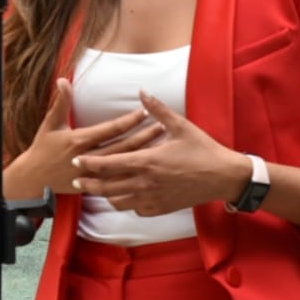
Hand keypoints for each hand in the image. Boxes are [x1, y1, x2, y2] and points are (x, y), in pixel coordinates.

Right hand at [1, 78, 158, 198]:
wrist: (34, 179)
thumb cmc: (43, 148)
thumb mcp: (51, 124)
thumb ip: (61, 102)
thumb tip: (62, 79)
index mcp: (78, 141)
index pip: (109, 130)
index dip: (128, 121)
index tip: (144, 112)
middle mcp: (87, 158)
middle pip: (122, 147)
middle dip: (143, 137)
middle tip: (162, 126)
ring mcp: (92, 175)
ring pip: (123, 164)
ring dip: (143, 153)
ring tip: (160, 143)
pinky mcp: (94, 186)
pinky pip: (119, 179)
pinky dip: (135, 171)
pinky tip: (149, 164)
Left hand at [71, 91, 246, 214]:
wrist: (222, 177)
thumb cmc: (202, 150)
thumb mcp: (180, 126)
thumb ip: (158, 109)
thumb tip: (142, 91)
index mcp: (146, 161)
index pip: (107, 164)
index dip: (89, 163)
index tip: (76, 160)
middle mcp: (145, 183)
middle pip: (106, 187)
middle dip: (88, 184)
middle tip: (77, 180)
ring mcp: (152, 198)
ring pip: (118, 201)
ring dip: (106, 195)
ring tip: (99, 189)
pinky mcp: (160, 208)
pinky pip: (134, 209)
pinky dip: (126, 203)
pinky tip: (125, 196)